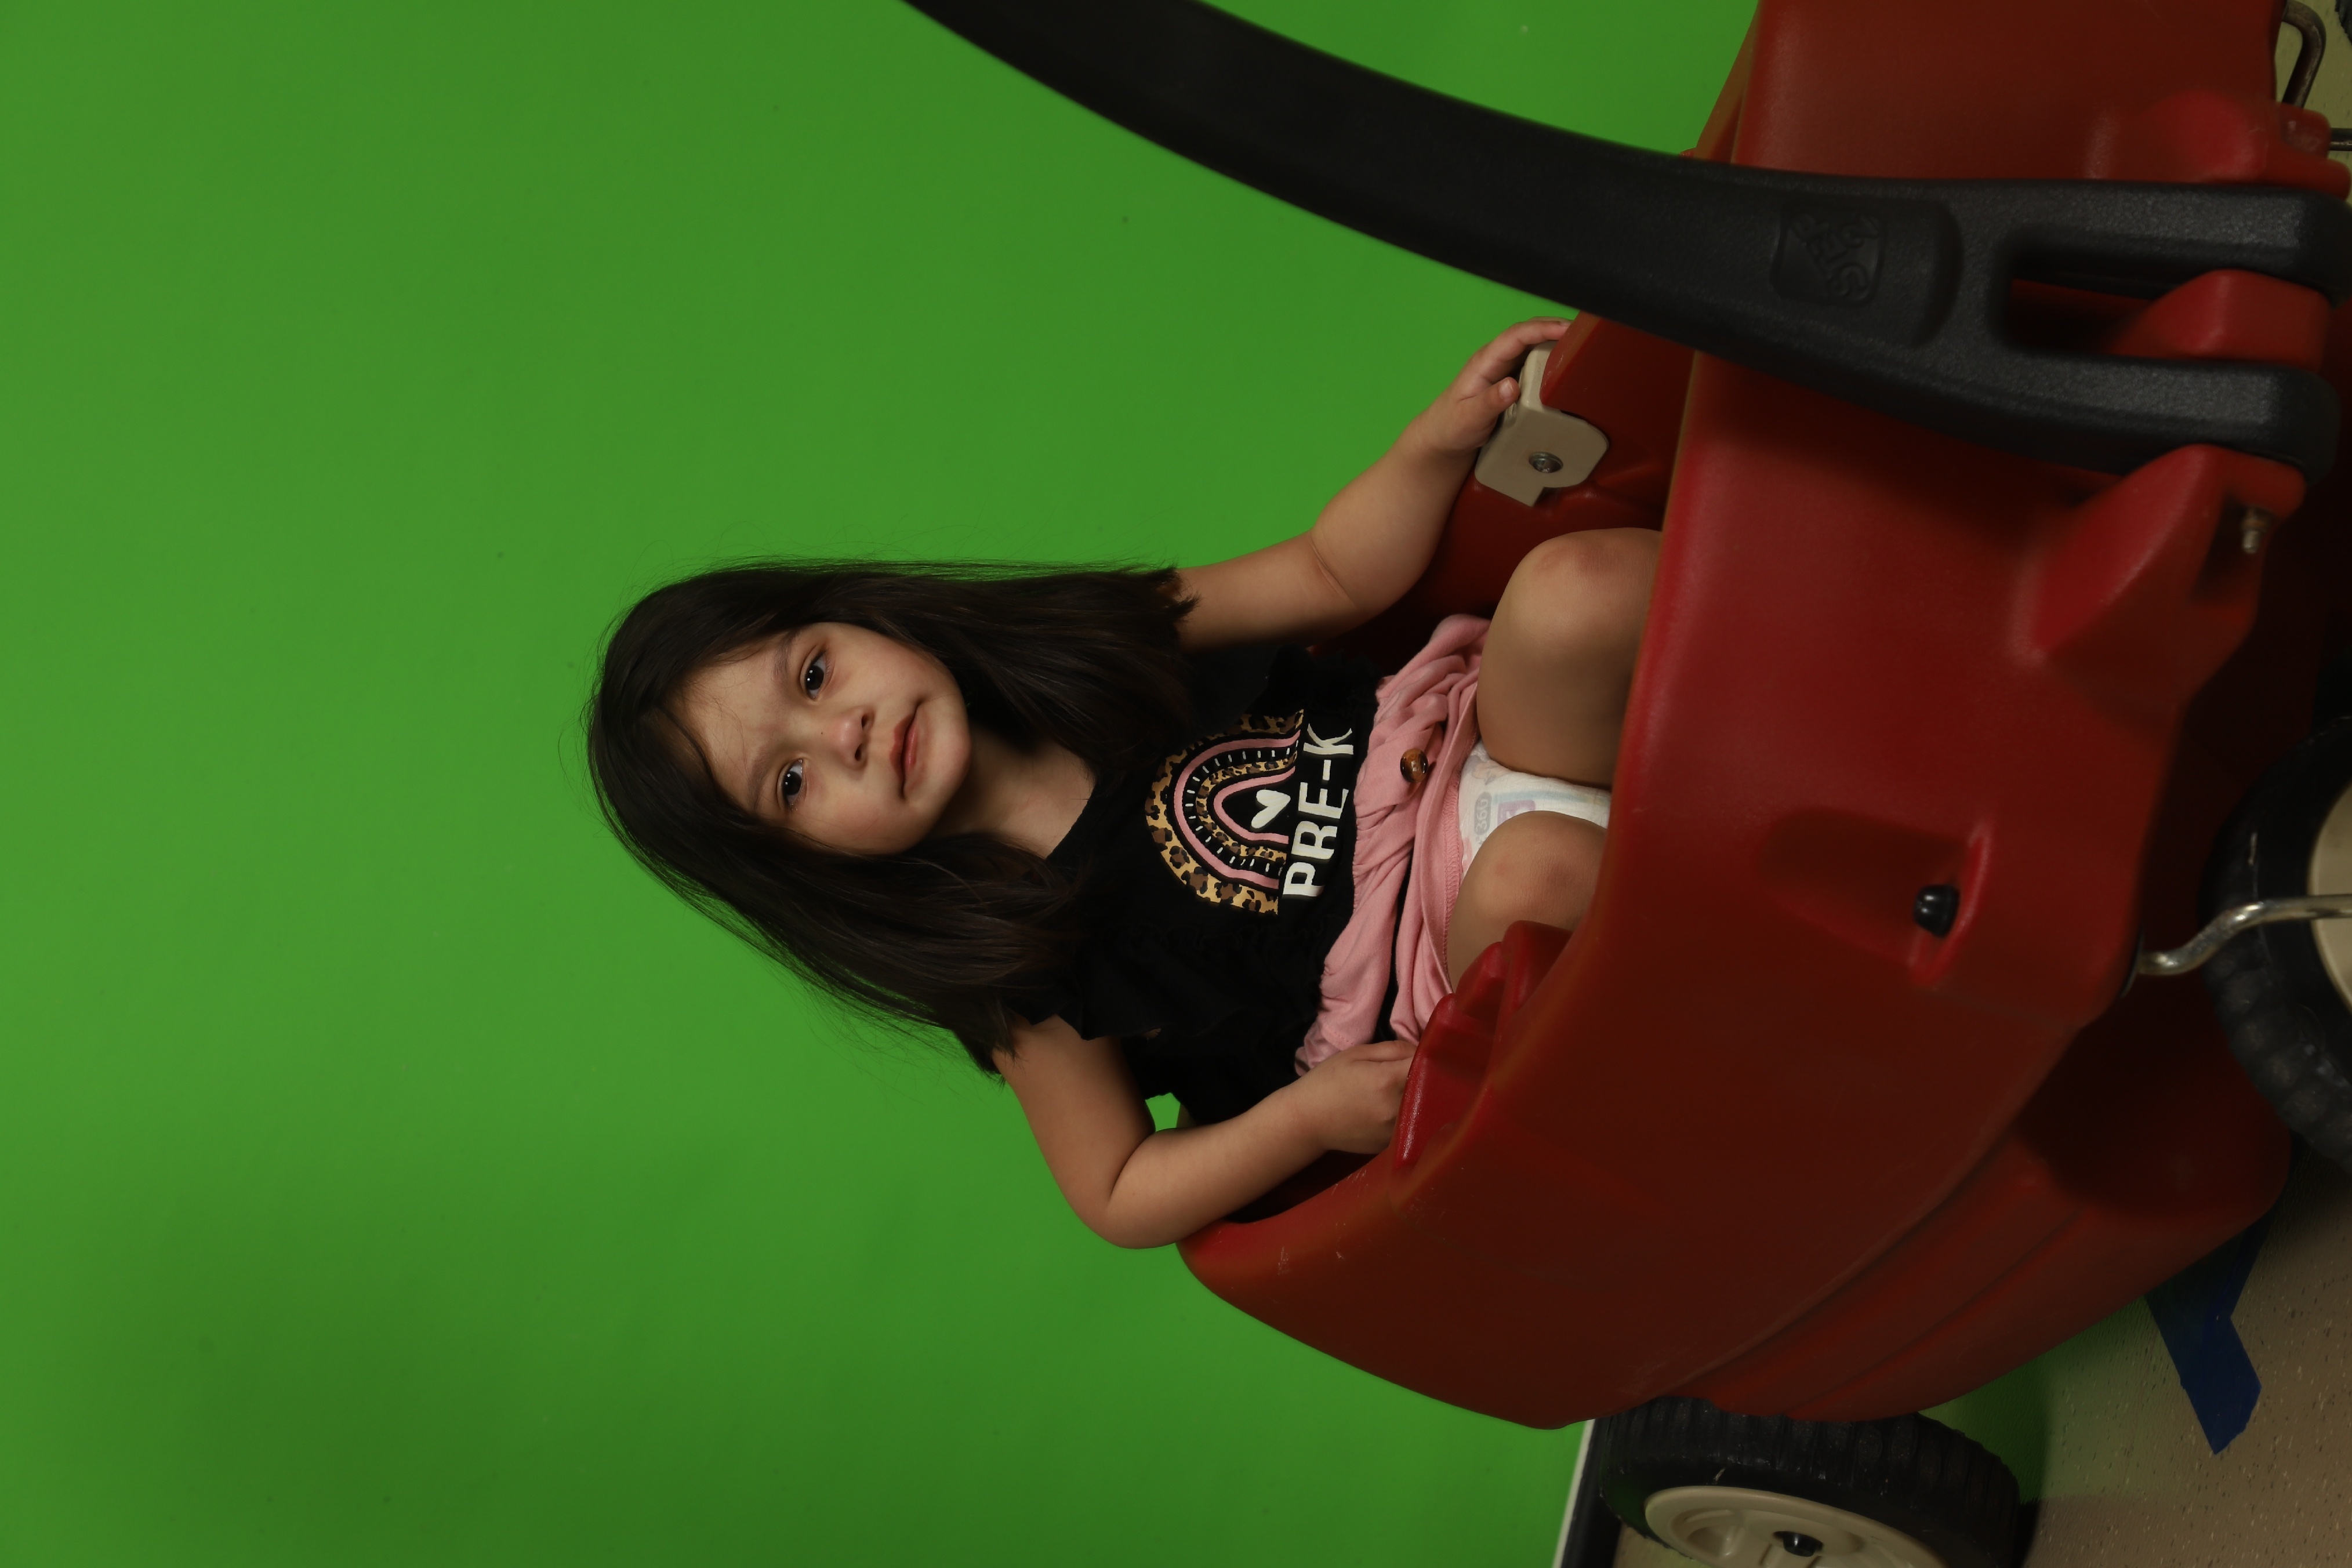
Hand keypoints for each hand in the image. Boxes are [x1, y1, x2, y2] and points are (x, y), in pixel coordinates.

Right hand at [1285, 1038, 1417, 1153]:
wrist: (1305, 1121)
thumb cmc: (1327, 1082)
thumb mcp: (1355, 1054)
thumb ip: (1392, 1049)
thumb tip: (1422, 1050)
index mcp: (1387, 1080)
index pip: (1427, 1065)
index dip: (1430, 1056)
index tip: (1426, 1053)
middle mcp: (1395, 1108)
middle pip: (1429, 1089)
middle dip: (1426, 1077)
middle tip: (1414, 1071)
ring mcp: (1394, 1131)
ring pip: (1422, 1109)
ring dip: (1420, 1098)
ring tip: (1403, 1090)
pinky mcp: (1390, 1145)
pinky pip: (1409, 1125)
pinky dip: (1407, 1115)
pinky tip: (1392, 1109)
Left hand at [1407, 318, 1571, 458]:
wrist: (1443, 437)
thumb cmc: (1452, 426)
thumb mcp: (1469, 418)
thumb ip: (1489, 402)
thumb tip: (1512, 385)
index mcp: (1485, 362)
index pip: (1517, 335)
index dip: (1543, 329)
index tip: (1566, 330)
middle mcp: (1497, 359)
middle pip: (1530, 333)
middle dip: (1557, 328)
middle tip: (1585, 334)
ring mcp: (1506, 368)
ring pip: (1535, 346)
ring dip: (1557, 341)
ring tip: (1583, 345)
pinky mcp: (1513, 378)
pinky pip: (1535, 362)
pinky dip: (1553, 359)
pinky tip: (1567, 364)